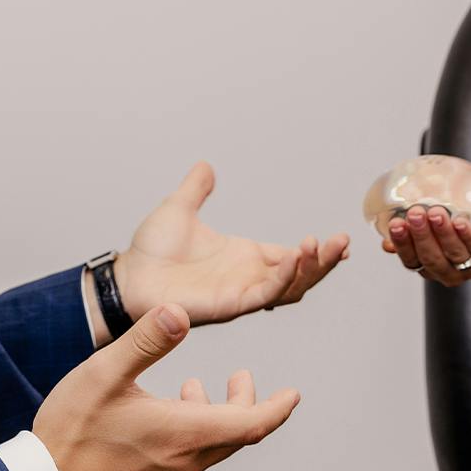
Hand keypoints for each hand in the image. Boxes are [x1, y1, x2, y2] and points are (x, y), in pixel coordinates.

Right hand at [33, 303, 300, 470]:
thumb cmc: (70, 432)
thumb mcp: (106, 373)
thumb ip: (147, 340)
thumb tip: (181, 310)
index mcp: (183, 433)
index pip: (250, 424)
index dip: (276, 408)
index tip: (294, 394)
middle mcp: (182, 460)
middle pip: (235, 435)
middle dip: (248, 403)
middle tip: (243, 376)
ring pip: (211, 445)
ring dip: (218, 415)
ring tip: (201, 385)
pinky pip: (189, 455)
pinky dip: (195, 428)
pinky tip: (169, 407)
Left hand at [114, 162, 349, 325]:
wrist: (127, 276)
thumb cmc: (150, 251)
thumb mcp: (179, 208)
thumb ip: (196, 189)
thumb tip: (206, 167)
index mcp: (243, 256)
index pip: (290, 255)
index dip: (316, 252)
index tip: (340, 240)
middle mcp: (247, 276)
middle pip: (300, 274)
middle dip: (324, 261)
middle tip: (342, 242)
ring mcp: (241, 292)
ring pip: (289, 287)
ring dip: (310, 269)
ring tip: (323, 246)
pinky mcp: (230, 304)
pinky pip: (263, 293)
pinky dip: (282, 277)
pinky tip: (293, 258)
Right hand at [380, 196, 470, 285]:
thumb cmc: (466, 222)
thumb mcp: (439, 227)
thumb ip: (415, 232)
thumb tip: (386, 240)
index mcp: (432, 266)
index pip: (412, 261)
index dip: (403, 245)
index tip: (395, 224)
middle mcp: (451, 272)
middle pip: (432, 259)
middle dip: (421, 236)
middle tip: (414, 213)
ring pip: (455, 253)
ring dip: (443, 234)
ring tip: (435, 211)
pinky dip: (469, 235)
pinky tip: (460, 221)